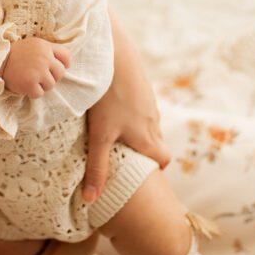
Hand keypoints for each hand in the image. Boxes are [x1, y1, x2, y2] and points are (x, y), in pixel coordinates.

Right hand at [0, 36, 70, 98]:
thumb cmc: (17, 54)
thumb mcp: (34, 44)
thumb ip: (49, 50)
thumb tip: (66, 64)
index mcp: (45, 46)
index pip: (66, 57)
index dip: (64, 64)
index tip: (55, 68)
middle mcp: (44, 58)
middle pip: (60, 73)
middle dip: (51, 76)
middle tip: (39, 75)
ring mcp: (38, 71)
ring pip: (51, 85)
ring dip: (42, 85)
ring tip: (30, 78)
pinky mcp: (30, 83)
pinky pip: (40, 93)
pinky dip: (32, 92)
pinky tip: (25, 84)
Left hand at [82, 12, 170, 202]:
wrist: (115, 54)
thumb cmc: (107, 98)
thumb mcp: (100, 136)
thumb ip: (97, 168)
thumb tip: (90, 200)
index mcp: (147, 136)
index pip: (163, 159)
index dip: (156, 167)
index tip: (144, 171)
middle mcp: (153, 120)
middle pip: (158, 140)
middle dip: (148, 149)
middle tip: (130, 153)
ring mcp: (149, 100)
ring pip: (150, 120)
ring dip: (140, 127)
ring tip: (118, 128)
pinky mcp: (141, 83)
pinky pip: (142, 102)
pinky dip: (133, 107)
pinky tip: (114, 101)